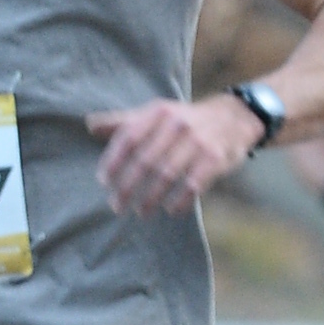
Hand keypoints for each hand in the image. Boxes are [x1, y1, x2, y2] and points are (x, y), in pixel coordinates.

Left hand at [88, 93, 259, 217]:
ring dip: (151, 198)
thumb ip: (124, 121)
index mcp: (158, 112)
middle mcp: (177, 124)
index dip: (113, 160)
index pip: (128, 137)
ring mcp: (198, 141)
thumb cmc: (184, 120)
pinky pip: (193, 185)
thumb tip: (89, 125)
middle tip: (116, 205)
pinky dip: (180, 201)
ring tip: (141, 212)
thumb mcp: (156, 114)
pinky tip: (172, 210)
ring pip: (167, 175)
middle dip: (128, 186)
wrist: (234, 118)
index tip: (103, 181)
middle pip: (145, 160)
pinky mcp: (215, 158)